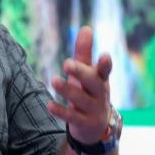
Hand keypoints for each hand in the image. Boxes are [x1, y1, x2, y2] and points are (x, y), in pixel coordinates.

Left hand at [48, 26, 112, 145]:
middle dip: (81, 73)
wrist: (96, 127)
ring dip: (67, 90)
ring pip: (81, 100)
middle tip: (67, 63)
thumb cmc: (90, 92)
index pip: (105, 71)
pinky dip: (61, 111)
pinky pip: (73, 117)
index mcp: (101, 79)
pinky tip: (49, 104)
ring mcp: (94, 110)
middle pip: (93, 83)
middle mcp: (100, 94)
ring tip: (53, 80)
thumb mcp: (88, 73)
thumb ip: (85, 52)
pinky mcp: (85, 124)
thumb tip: (86, 27)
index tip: (104, 56)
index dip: (105, 64)